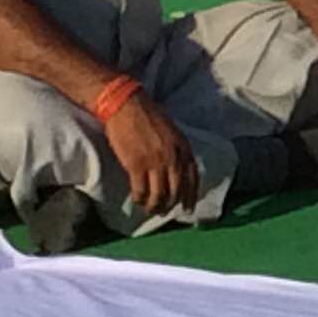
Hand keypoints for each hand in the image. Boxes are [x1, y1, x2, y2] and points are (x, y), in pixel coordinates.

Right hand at [103, 87, 199, 216]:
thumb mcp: (171, 131)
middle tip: (163, 212)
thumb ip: (176, 149)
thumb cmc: (146, 114)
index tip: (187, 208)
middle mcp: (172, 157)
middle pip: (176, 191)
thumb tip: (175, 169)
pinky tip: (136, 201)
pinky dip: (139, 199)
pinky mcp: (136, 165)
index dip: (190, 196)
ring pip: (159, 195)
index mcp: (183, 148)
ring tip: (149, 210)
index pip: (192, 178)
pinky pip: (141, 191)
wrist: (125, 104)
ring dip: (154, 206)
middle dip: (170, 205)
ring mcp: (155, 162)